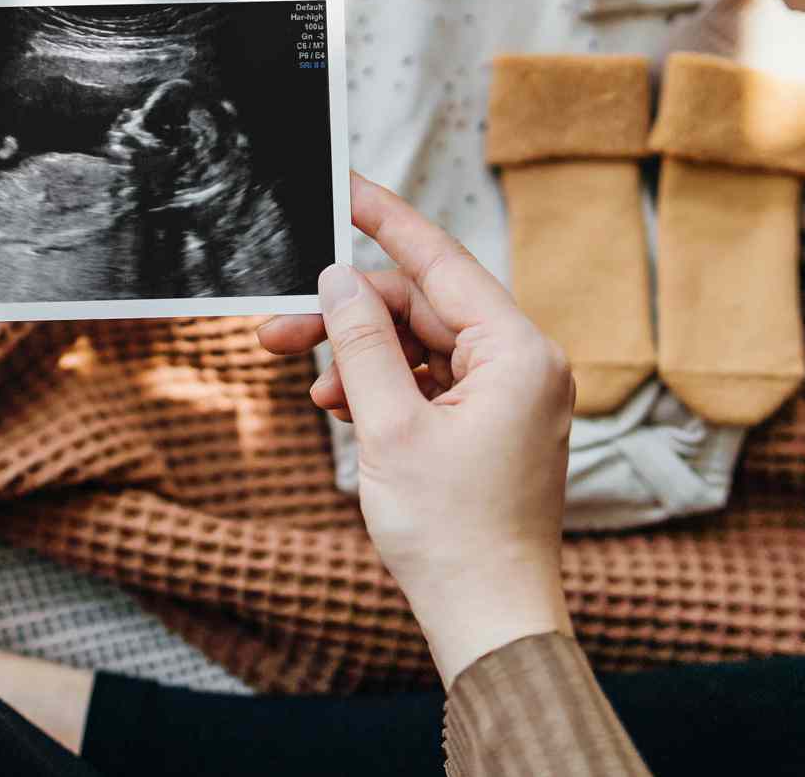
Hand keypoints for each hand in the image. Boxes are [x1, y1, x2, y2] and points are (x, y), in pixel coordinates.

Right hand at [257, 174, 575, 684]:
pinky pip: (430, 380)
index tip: (345, 185)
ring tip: (311, 385)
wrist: (490, 618)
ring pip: (420, 345)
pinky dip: (384, 387)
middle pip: (422, 306)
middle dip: (349, 316)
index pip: (441, 262)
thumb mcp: (389, 429)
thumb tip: (339, 281)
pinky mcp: (492, 424)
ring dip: (361, 357)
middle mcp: (524, 364)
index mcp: (518, 353)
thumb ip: (361, 344)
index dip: (386, 220)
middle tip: (279, 326)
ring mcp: (511, 395)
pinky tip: (341, 406)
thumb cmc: (453, 534)